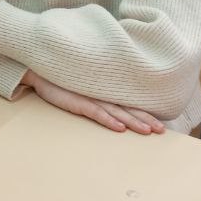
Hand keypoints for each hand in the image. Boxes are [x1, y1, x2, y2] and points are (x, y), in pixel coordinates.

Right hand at [21, 70, 165, 134]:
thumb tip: (111, 105)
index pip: (128, 102)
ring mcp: (89, 96)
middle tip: (161, 131)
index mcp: (103, 90)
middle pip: (127, 107)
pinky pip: (95, 112)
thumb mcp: (81, 84)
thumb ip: (97, 90)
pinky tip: (120, 128)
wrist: (38, 68)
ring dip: (133, 121)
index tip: (161, 123)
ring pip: (116, 111)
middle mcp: (100, 93)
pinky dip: (108, 120)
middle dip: (145, 119)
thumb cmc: (60, 77)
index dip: (144, 112)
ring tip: (148, 131)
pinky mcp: (76, 100)